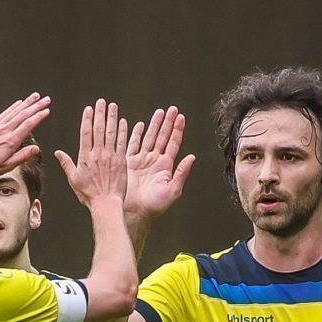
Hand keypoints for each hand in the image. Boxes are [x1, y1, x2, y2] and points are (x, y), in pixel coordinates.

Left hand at [0, 93, 50, 178]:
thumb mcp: (6, 166)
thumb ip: (22, 156)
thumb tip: (35, 149)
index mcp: (10, 141)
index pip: (28, 125)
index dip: (38, 116)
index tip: (46, 111)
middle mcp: (4, 130)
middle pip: (24, 114)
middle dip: (36, 105)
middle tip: (46, 99)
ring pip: (15, 111)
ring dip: (27, 102)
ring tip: (35, 96)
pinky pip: (5, 113)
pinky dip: (13, 107)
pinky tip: (18, 103)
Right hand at [55, 99, 127, 208]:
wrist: (106, 203)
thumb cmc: (89, 194)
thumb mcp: (74, 179)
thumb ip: (66, 164)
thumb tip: (57, 153)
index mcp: (85, 157)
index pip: (86, 133)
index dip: (87, 119)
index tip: (89, 109)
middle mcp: (98, 154)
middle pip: (99, 129)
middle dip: (100, 113)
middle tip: (102, 101)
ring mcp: (110, 156)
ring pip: (111, 132)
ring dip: (112, 117)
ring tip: (112, 106)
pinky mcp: (121, 161)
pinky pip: (122, 142)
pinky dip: (122, 131)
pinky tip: (122, 121)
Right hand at [124, 106, 195, 221]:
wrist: (136, 212)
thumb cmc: (155, 205)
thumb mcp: (173, 190)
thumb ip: (182, 172)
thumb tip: (192, 157)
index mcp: (166, 166)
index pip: (173, 144)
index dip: (177, 130)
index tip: (181, 117)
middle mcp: (155, 161)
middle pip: (162, 137)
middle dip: (168, 123)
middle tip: (172, 109)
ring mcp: (142, 161)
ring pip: (149, 138)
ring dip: (154, 125)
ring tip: (159, 112)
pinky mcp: (129, 163)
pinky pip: (132, 145)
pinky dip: (135, 135)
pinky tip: (138, 125)